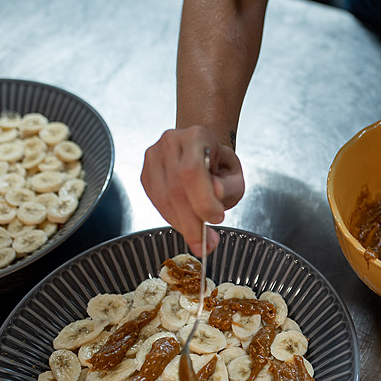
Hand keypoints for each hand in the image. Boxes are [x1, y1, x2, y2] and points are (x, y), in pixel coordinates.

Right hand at [141, 125, 243, 254]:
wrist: (203, 152)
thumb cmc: (219, 165)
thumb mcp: (234, 175)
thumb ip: (229, 187)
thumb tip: (215, 194)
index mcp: (197, 136)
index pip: (192, 171)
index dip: (202, 200)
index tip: (216, 219)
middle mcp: (171, 143)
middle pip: (175, 189)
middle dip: (191, 222)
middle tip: (206, 244)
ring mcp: (154, 157)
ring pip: (163, 199)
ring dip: (182, 225)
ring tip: (200, 239)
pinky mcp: (146, 174)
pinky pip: (156, 203)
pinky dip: (172, 219)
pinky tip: (186, 224)